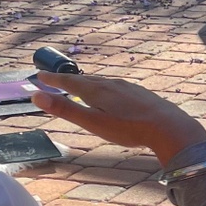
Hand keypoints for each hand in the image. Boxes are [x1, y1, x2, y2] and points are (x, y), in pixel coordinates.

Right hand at [29, 72, 205, 164]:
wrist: (169, 127)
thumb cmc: (129, 128)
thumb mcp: (92, 122)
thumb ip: (65, 109)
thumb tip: (36, 96)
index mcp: (96, 90)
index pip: (68, 82)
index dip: (53, 80)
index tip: (40, 76)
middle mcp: (111, 84)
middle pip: (85, 80)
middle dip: (68, 80)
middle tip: (55, 79)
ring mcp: (128, 87)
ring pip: (102, 82)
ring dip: (87, 83)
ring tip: (80, 86)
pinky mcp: (140, 94)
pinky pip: (116, 87)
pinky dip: (105, 88)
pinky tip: (111, 94)